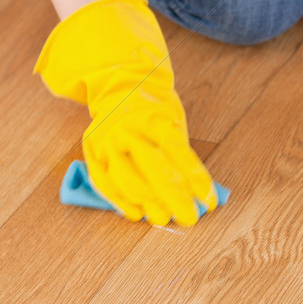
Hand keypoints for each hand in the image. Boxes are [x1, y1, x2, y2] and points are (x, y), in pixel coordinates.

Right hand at [35, 0, 217, 224]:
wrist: (121, 84)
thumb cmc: (155, 107)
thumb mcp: (173, 120)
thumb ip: (181, 154)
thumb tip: (195, 192)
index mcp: (155, 116)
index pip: (179, 153)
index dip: (195, 178)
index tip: (209, 200)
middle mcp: (130, 128)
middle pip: (154, 170)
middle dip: (174, 198)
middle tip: (190, 218)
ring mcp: (109, 140)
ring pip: (127, 181)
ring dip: (148, 204)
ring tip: (164, 219)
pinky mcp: (93, 151)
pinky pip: (105, 184)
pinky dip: (121, 203)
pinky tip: (137, 214)